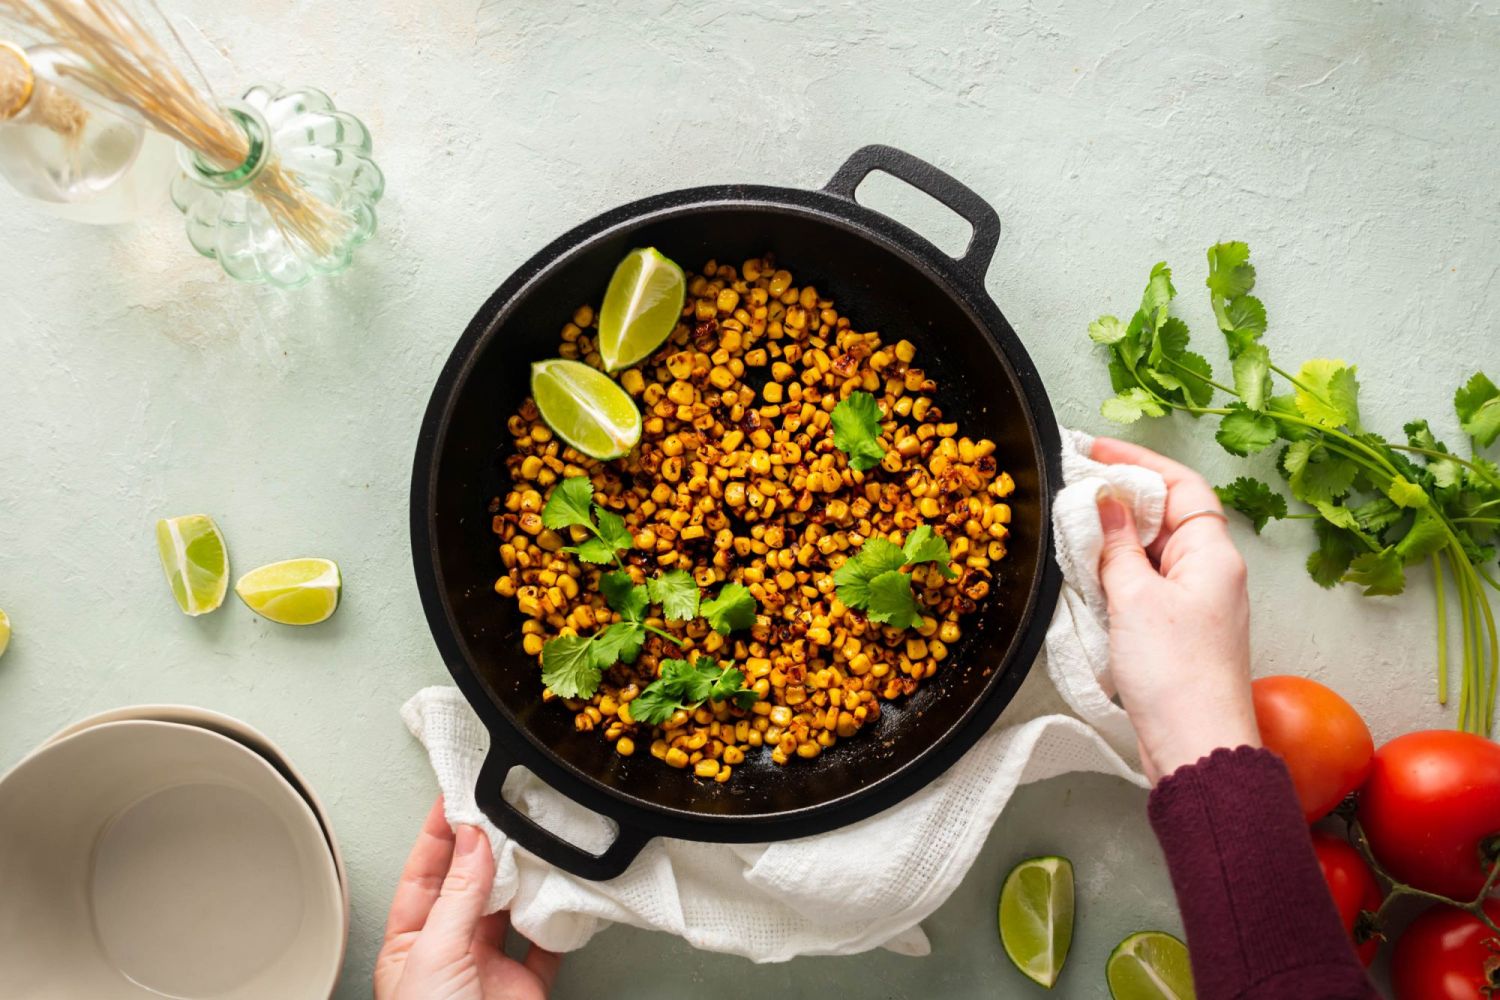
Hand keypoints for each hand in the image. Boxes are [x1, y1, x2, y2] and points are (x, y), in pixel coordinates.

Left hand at [375, 798, 559, 999]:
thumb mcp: (434, 955)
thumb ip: (457, 897)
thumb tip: (472, 842)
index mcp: (409, 947)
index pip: (422, 875)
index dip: (438, 835)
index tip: (456, 799)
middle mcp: (449, 952)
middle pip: (468, 886)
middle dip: (484, 849)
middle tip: (500, 811)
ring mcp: (489, 968)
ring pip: (508, 909)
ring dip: (522, 879)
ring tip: (532, 843)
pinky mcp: (525, 986)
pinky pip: (546, 941)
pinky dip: (555, 918)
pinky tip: (560, 895)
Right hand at [1091, 437, 1261, 784]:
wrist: (1196, 748)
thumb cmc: (1178, 676)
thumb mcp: (1136, 598)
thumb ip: (1117, 545)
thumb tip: (1103, 502)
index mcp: (1212, 554)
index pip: (1179, 486)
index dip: (1137, 462)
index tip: (1094, 451)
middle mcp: (1209, 573)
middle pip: (1164, 516)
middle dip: (1119, 499)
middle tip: (1072, 487)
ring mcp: (1194, 603)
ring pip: (1150, 552)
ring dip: (1113, 540)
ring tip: (1071, 529)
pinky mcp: (1176, 631)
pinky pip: (1143, 585)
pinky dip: (1115, 574)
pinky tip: (1086, 576)